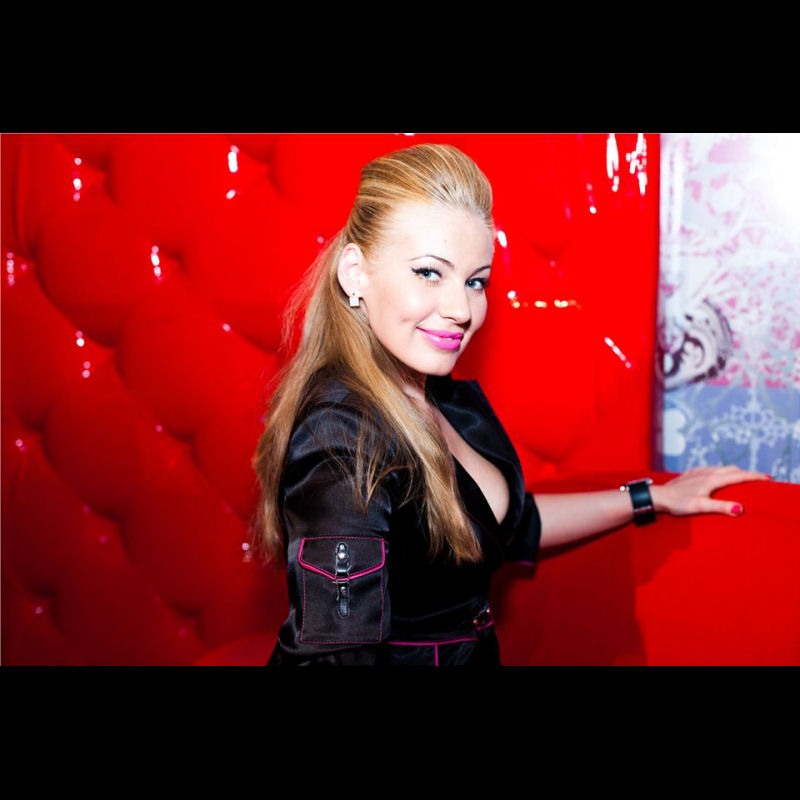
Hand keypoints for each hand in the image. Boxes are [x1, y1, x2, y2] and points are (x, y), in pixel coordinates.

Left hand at [650, 466, 772, 516]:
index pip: (739, 476)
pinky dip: (721, 472)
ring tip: (742, 478)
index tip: (769, 477)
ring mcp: (698, 472)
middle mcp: (707, 472)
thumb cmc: (678, 503)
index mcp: (712, 479)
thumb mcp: (700, 506)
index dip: (755, 476)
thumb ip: (721, 507)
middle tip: (759, 479)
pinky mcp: (691, 474)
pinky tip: (718, 476)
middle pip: (732, 470)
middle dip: (747, 473)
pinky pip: (711, 470)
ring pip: (721, 468)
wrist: (658, 496)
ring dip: (734, 472)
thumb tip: (741, 508)